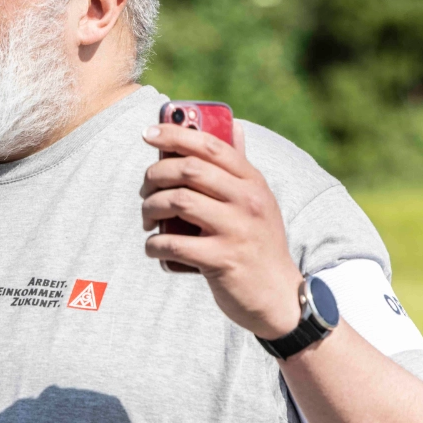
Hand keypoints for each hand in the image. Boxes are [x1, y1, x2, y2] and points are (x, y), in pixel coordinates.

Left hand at [140, 121, 302, 338]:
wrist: (278, 296)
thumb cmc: (258, 243)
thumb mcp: (257, 201)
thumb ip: (240, 167)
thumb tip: (234, 125)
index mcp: (253, 182)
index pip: (210, 145)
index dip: (174, 134)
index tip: (147, 134)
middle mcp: (247, 201)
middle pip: (187, 170)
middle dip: (154, 175)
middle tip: (145, 190)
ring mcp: (236, 230)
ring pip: (176, 201)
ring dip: (150, 208)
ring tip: (148, 219)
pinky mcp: (221, 259)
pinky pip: (172, 243)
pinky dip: (154, 244)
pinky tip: (154, 247)